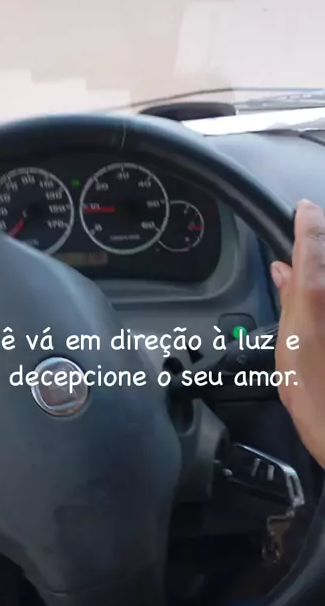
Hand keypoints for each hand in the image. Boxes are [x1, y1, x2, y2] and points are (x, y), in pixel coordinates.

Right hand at [271, 199, 324, 467]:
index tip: (305, 209)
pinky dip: (321, 302)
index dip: (307, 218)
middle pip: (324, 258)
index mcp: (316, 291)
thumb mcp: (289, 341)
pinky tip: (319, 324)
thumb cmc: (317, 395)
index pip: (313, 234)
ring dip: (318, 282)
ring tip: (312, 314)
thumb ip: (288, 296)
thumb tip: (285, 270)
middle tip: (300, 272)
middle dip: (315, 256)